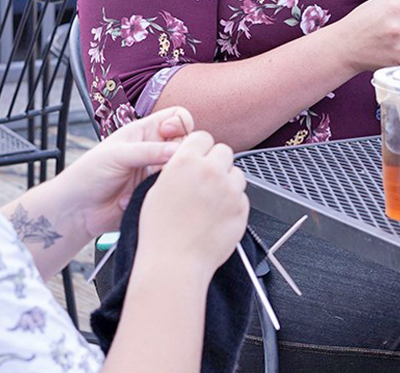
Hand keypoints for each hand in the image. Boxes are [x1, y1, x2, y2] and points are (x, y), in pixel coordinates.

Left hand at [68, 106, 194, 236]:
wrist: (76, 210)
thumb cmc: (88, 175)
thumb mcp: (117, 155)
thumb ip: (149, 151)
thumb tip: (180, 152)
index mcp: (145, 132)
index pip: (177, 117)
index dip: (180, 124)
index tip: (168, 135)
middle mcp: (155, 150)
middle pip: (186, 145)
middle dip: (176, 157)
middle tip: (158, 168)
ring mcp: (156, 173)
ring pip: (182, 171)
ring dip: (165, 178)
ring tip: (144, 186)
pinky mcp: (156, 194)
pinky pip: (172, 192)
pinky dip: (158, 195)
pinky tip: (135, 199)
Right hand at [138, 130, 249, 278]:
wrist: (175, 263)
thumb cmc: (160, 232)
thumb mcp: (157, 190)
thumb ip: (178, 169)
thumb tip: (188, 162)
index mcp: (185, 162)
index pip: (203, 137)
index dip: (200, 147)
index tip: (199, 156)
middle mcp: (210, 171)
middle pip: (224, 151)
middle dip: (217, 162)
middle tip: (206, 179)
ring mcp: (229, 189)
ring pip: (236, 173)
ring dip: (227, 182)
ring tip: (211, 202)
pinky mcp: (242, 208)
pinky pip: (242, 196)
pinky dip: (233, 203)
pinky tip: (217, 216)